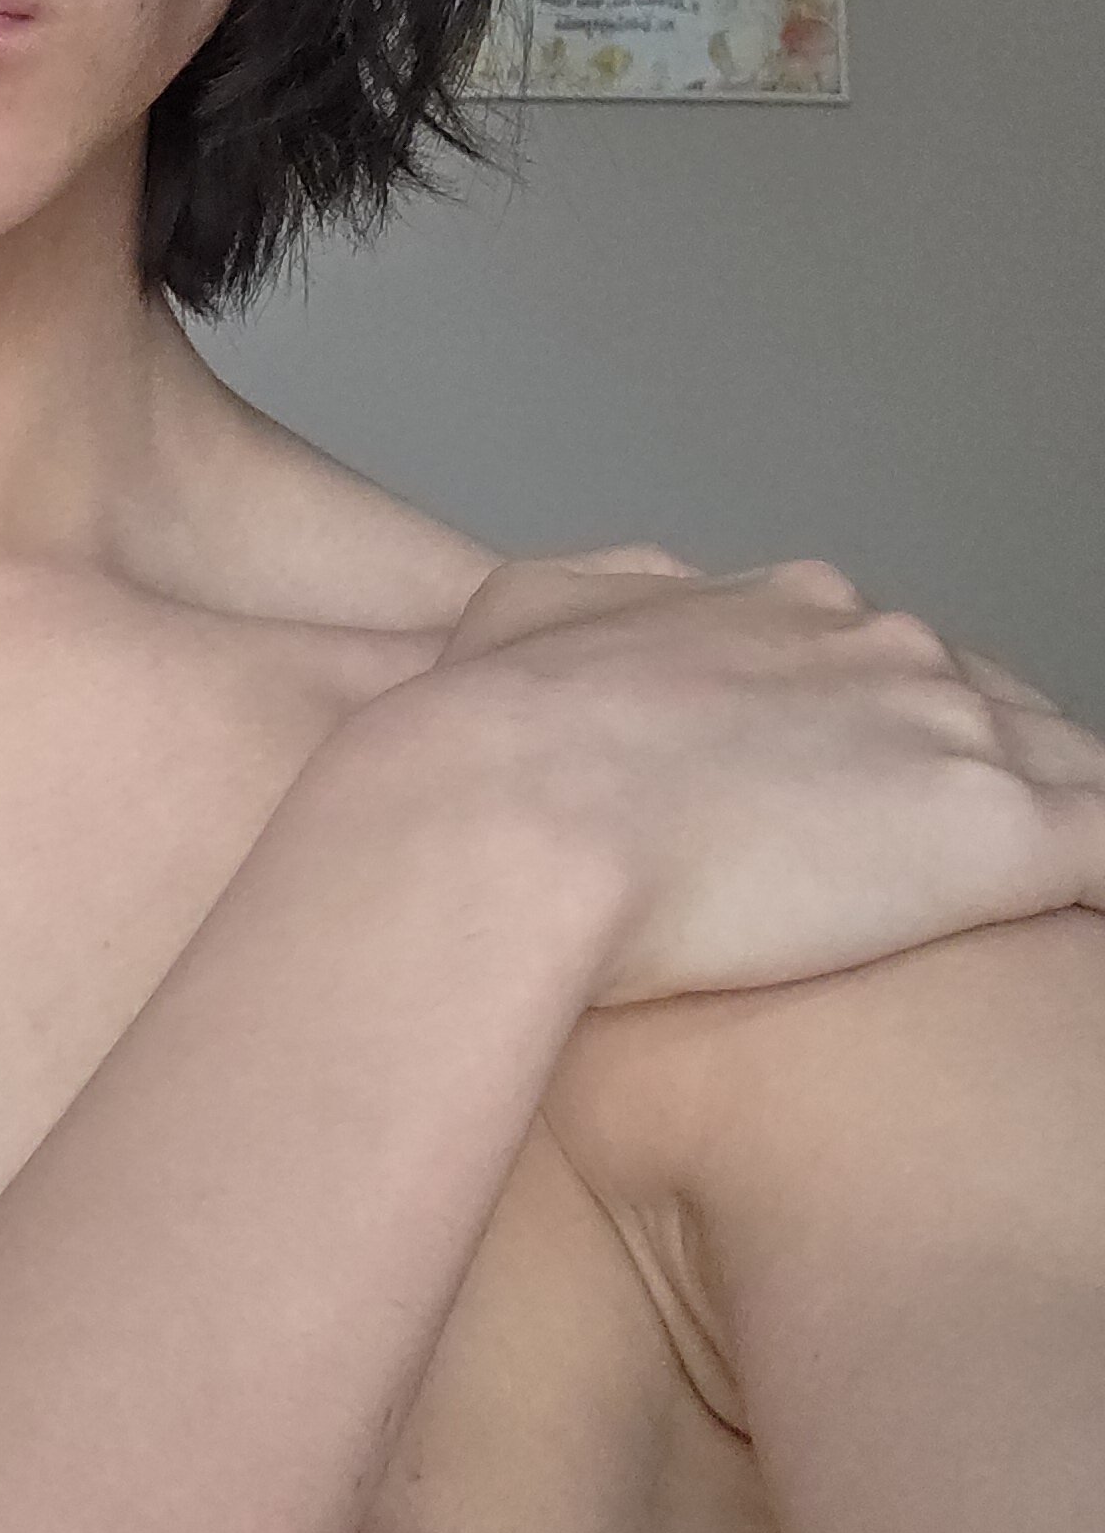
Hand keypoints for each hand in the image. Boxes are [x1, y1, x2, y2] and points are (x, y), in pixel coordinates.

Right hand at [401, 546, 1104, 1008]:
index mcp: (787, 607)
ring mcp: (952, 736)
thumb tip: (620, 605)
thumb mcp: (516, 609)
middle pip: (987, 711)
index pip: (887, 663)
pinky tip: (1089, 935)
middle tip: (932, 866)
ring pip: (1064, 774)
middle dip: (976, 780)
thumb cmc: (487, 731)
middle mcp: (885, 649)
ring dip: (1049, 828)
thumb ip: (591, 597)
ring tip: (1039, 913)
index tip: (857, 797)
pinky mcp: (1004, 834)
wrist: (509, 814)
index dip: (883, 733)